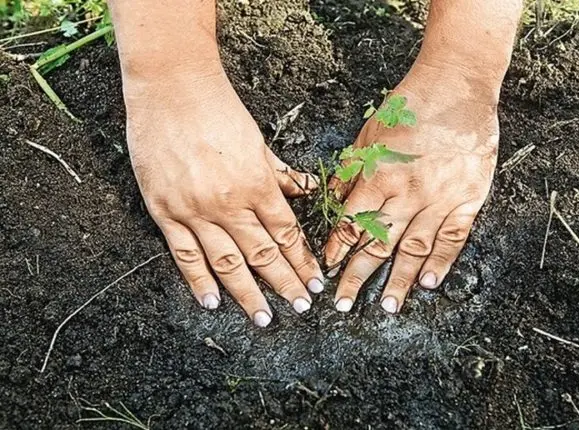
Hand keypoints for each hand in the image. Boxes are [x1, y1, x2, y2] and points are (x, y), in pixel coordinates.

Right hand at [125, 69, 323, 326]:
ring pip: (228, 263)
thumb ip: (280, 173)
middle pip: (264, 254)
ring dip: (249, 294)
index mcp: (258, 184)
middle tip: (302, 307)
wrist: (171, 89)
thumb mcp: (258, 140)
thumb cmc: (218, 109)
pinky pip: (185, 254)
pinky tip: (212, 302)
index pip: (287, 234)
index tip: (315, 280)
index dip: (304, 261)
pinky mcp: (165, 211)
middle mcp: (230, 204)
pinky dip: (199, 281)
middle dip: (287, 284)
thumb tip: (306, 189)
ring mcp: (196, 211)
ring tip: (265, 318)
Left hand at [325, 64, 498, 313]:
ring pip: (415, 248)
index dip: (337, 250)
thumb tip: (328, 201)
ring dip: (399, 280)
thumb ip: (350, 172)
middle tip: (346, 304)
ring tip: (387, 306)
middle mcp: (407, 193)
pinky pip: (453, 237)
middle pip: (378, 243)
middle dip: (358, 276)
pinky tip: (429, 283)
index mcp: (379, 175)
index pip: (352, 223)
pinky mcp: (468, 198)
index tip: (327, 270)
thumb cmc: (408, 107)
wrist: (457, 88)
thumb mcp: (367, 135)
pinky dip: (441, 261)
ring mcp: (440, 198)